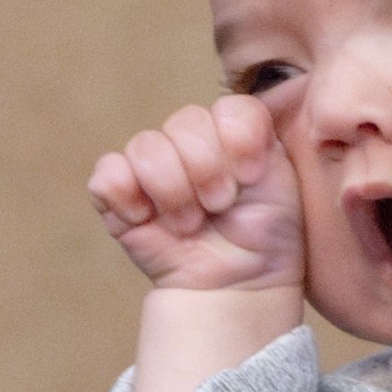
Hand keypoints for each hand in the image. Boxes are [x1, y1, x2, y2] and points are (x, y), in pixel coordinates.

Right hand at [87, 93, 303, 295]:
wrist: (237, 284)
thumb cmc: (264, 236)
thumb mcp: (284, 183)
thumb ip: (265, 139)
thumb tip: (238, 118)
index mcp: (234, 132)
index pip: (230, 107)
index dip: (239, 140)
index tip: (251, 177)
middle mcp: (192, 141)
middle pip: (186, 121)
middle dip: (207, 170)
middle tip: (220, 206)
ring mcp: (153, 165)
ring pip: (146, 146)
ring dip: (172, 190)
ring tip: (189, 223)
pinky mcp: (119, 194)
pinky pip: (107, 175)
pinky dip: (127, 199)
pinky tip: (147, 220)